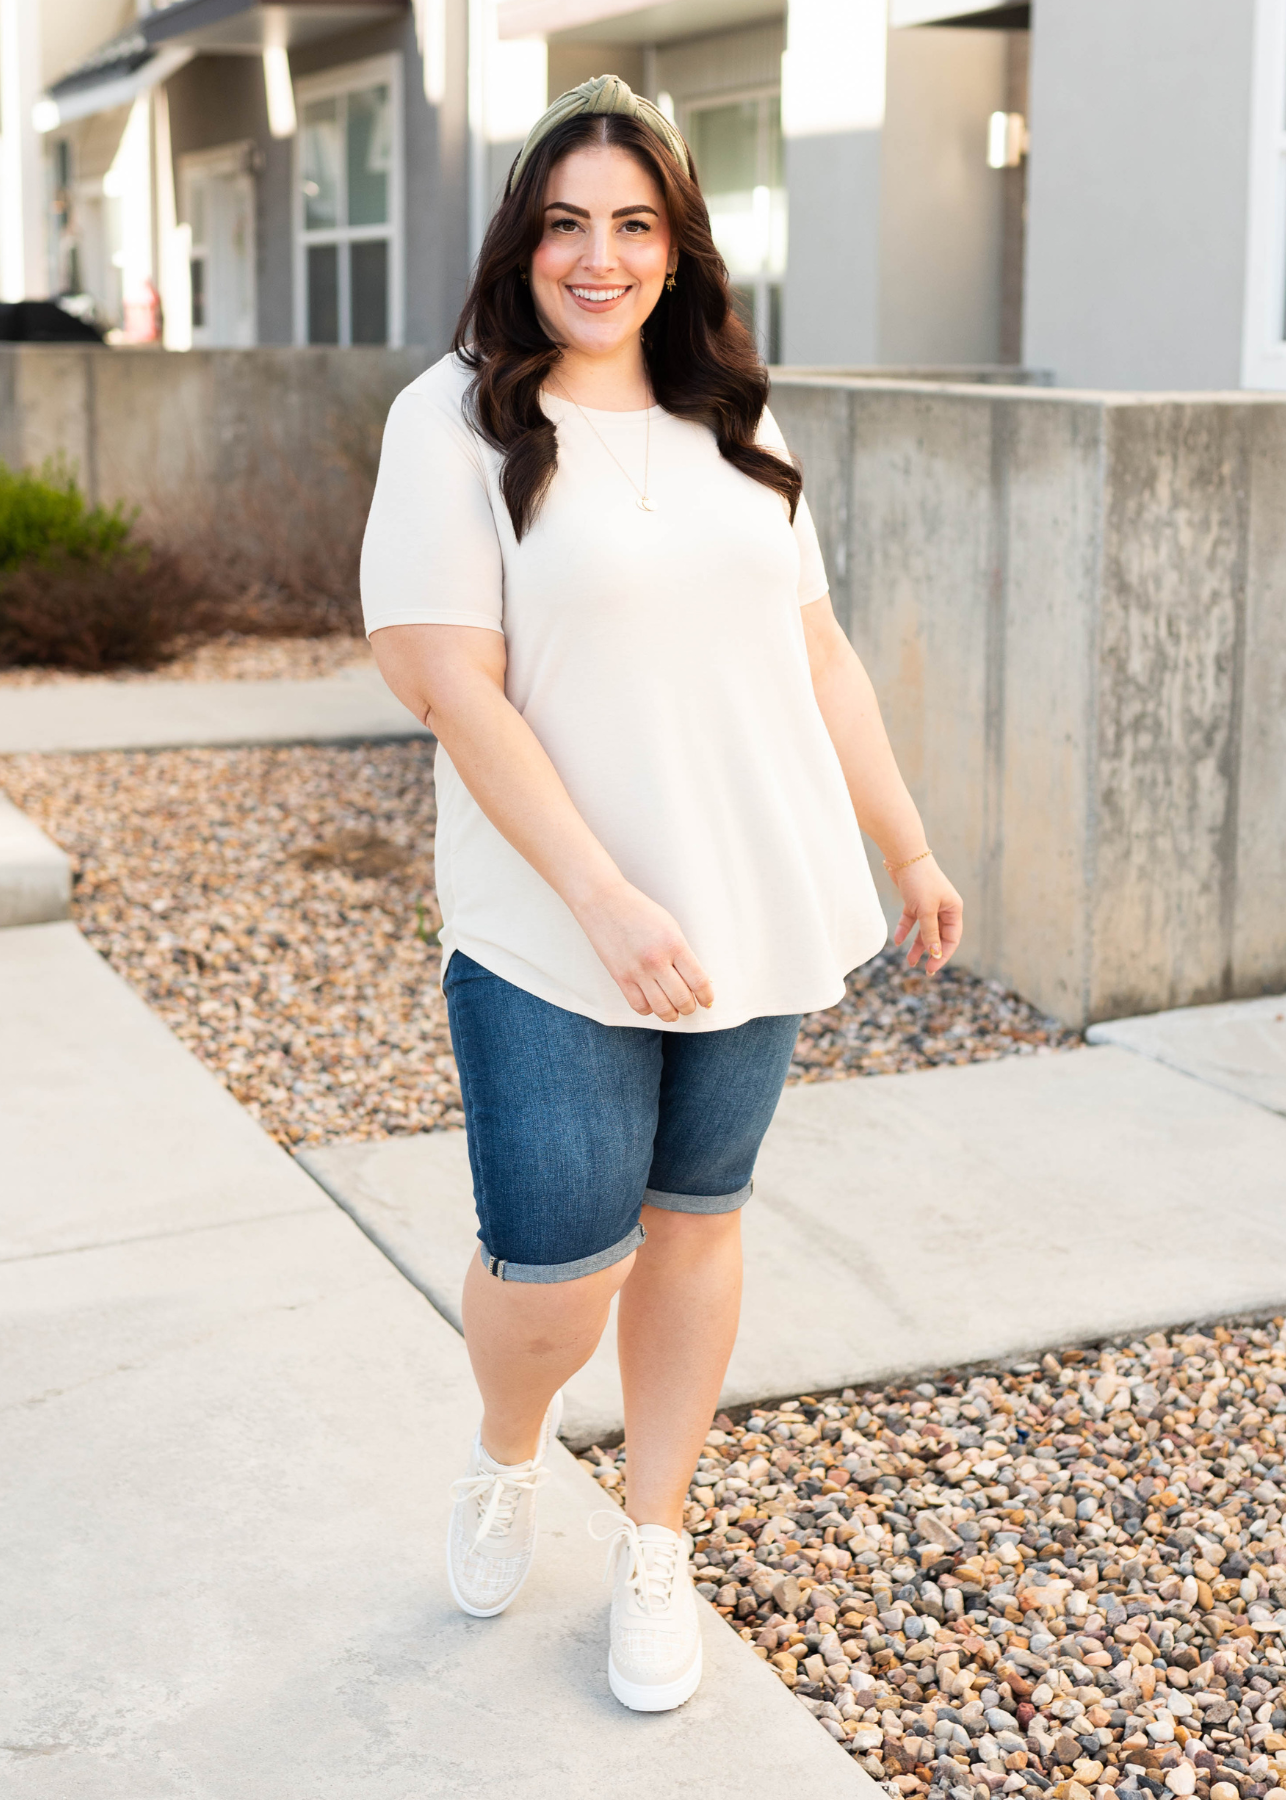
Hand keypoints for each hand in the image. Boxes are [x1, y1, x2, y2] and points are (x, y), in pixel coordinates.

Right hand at [572, 879, 713, 1020]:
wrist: (603, 902)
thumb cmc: (640, 912)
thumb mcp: (670, 927)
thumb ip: (683, 953)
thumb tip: (697, 981)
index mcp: (674, 944)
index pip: (698, 981)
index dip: (706, 996)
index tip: (707, 1000)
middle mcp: (656, 960)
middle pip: (682, 999)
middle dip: (690, 1008)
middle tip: (691, 1006)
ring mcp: (637, 971)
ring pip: (662, 1009)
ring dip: (672, 1015)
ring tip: (674, 1011)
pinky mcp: (620, 978)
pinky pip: (639, 1006)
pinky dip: (649, 1010)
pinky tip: (653, 1003)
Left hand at [891, 856, 962, 975]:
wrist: (904, 856)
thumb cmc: (920, 881)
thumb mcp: (926, 910)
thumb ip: (930, 933)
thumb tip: (935, 954)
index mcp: (953, 909)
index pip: (952, 938)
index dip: (943, 954)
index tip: (931, 968)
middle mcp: (944, 907)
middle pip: (938, 936)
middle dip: (930, 952)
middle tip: (923, 970)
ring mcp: (929, 904)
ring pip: (924, 930)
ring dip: (917, 945)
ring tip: (909, 962)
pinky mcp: (914, 900)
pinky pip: (911, 920)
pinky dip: (905, 929)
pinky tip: (897, 940)